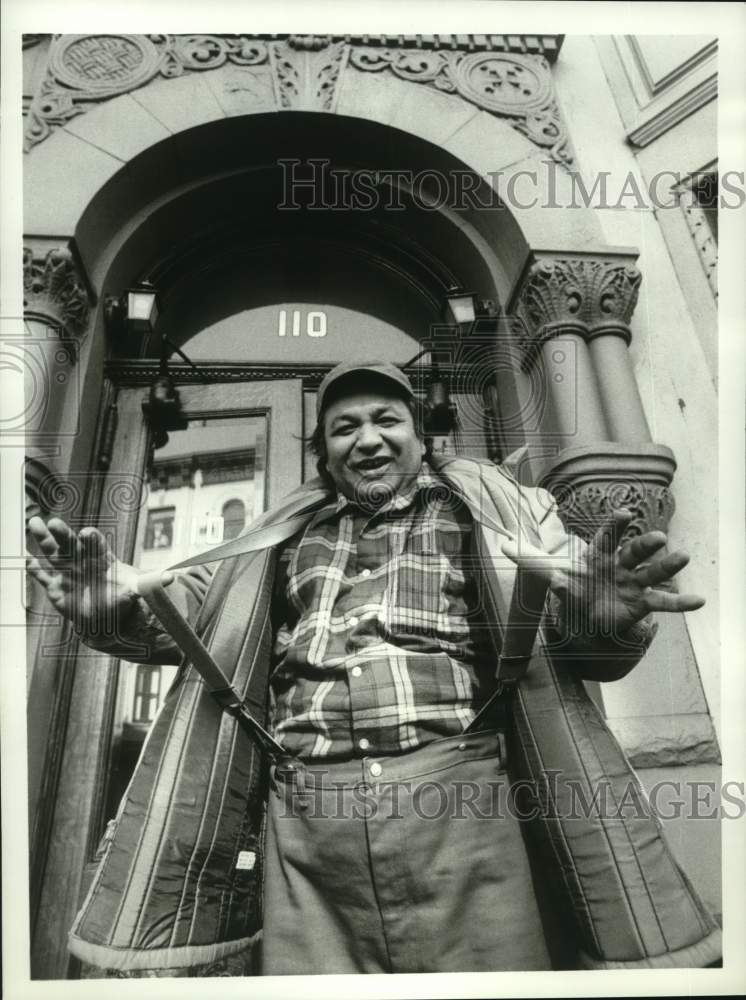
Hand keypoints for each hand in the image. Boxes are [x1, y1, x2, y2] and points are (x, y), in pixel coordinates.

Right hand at [26, 516, 139, 639]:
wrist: (107, 614)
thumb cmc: (120, 595)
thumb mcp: (137, 588)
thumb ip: (151, 582)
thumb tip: (172, 577)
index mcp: (101, 557)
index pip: (95, 544)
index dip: (91, 539)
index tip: (87, 533)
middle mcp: (81, 560)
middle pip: (70, 544)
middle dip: (62, 533)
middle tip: (53, 522)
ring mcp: (67, 573)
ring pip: (53, 554)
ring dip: (43, 539)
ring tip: (34, 522)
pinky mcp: (56, 589)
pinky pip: (43, 578)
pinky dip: (36, 571)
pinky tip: (27, 560)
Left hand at [502, 509, 704, 637]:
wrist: (587, 616)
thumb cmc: (573, 586)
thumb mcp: (550, 573)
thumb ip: (529, 559)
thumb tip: (501, 544)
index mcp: (599, 553)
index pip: (608, 535)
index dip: (615, 524)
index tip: (624, 512)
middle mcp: (620, 564)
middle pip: (634, 550)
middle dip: (645, 543)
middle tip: (659, 537)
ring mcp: (633, 583)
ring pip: (652, 572)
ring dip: (668, 565)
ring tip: (683, 557)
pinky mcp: (640, 604)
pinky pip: (663, 603)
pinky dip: (681, 602)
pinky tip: (699, 601)